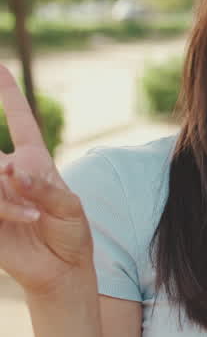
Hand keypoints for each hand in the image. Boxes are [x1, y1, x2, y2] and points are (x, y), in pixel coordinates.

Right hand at [0, 65, 93, 296]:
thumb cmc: (70, 235)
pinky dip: (6, 208)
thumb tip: (15, 173)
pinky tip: (29, 218)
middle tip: (22, 187)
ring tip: (34, 215)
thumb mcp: (70, 208)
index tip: (0, 67)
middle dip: (3, 169)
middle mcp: (8, 173)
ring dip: (8, 194)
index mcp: (33, 162)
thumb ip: (46, 188)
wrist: (62, 269)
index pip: (19, 121)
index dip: (9, 94)